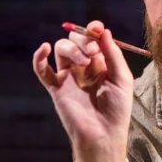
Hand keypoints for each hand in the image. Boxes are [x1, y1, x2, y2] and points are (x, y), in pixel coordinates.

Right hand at [32, 20, 133, 161]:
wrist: (103, 134)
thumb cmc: (117, 109)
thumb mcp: (122, 79)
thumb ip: (113, 54)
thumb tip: (103, 30)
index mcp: (101, 63)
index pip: (93, 39)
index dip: (92, 30)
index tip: (95, 27)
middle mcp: (84, 67)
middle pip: (76, 41)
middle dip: (83, 41)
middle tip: (93, 52)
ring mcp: (69, 76)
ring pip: (61, 50)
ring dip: (71, 49)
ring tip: (84, 62)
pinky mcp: (56, 87)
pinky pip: (42, 70)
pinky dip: (39, 58)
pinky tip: (44, 49)